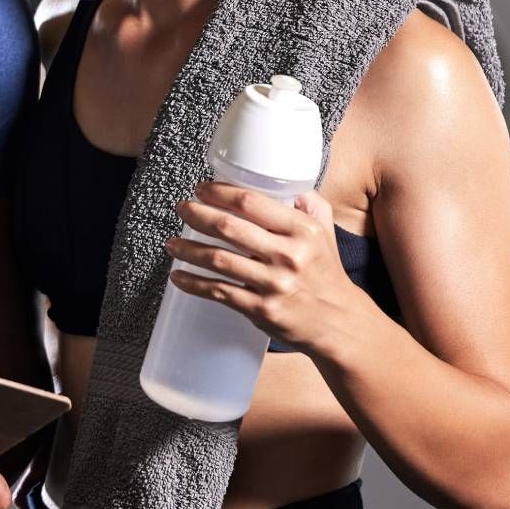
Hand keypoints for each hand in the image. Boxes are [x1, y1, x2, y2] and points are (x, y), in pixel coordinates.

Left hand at [166, 183, 368, 353]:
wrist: (338, 322)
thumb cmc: (326, 273)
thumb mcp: (326, 233)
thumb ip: (311, 205)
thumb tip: (290, 186)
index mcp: (302, 231)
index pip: (251, 202)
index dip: (220, 193)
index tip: (201, 189)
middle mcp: (288, 255)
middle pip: (228, 228)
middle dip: (197, 215)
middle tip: (181, 209)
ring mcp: (273, 284)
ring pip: (218, 260)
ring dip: (187, 249)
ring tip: (171, 243)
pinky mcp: (261, 309)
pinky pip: (218, 292)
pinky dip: (193, 284)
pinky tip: (178, 276)